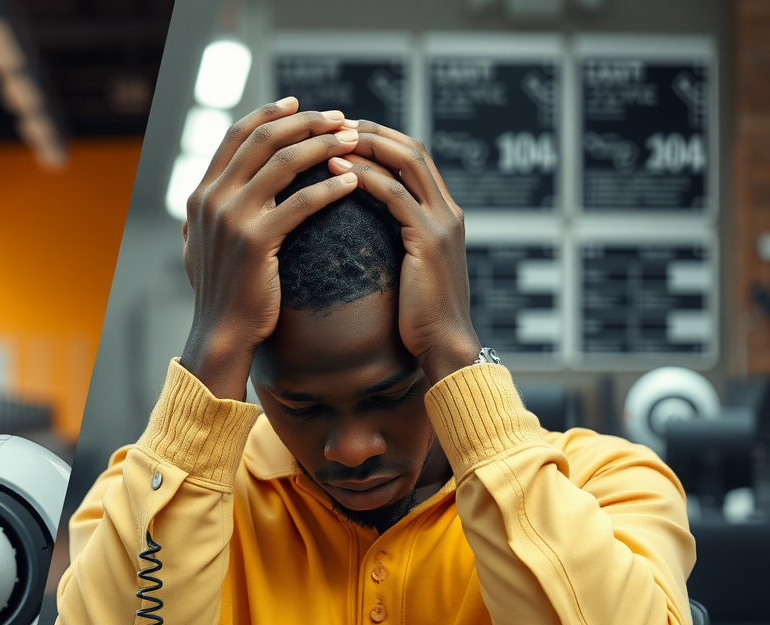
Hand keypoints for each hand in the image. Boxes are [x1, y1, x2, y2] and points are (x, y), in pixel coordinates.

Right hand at [180, 97, 360, 399]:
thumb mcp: (203, 244)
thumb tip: (221, 187)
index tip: (299, 104)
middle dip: (305, 122)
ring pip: (284, 162)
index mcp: (201, 193)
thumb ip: (211, 212)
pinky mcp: (255, 240)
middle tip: (339, 118)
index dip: (269, 114)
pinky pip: (301, 203)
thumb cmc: (221, 293)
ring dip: (324, 146)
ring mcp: (232, 218)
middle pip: (263, 139)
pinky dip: (330, 188)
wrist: (220, 334)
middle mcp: (212, 199)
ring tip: (353, 141)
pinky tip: (354, 184)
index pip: (236, 135)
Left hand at [327, 122, 480, 384]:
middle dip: (371, 131)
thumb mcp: (403, 268)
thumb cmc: (416, 317)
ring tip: (328, 139)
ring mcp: (442, 223)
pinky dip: (366, 178)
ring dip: (366, 145)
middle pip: (411, 148)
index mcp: (441, 213)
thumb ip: (390, 241)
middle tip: (330, 124)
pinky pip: (396, 196)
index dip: (377, 139)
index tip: (339, 134)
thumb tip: (353, 227)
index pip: (411, 157)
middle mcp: (447, 210)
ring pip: (406, 162)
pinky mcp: (430, 241)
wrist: (443, 348)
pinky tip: (335, 172)